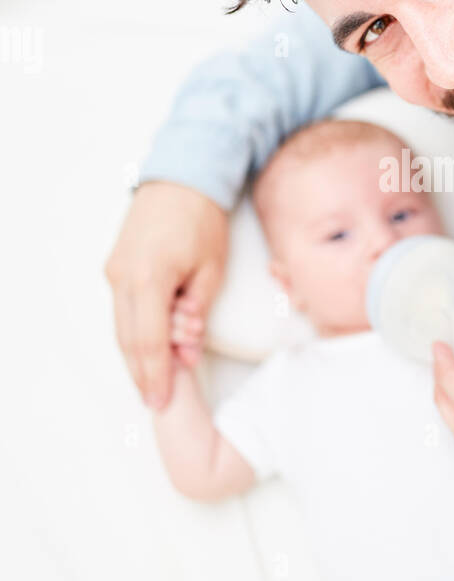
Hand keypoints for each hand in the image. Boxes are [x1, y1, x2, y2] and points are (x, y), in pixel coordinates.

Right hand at [104, 181, 227, 409]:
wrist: (181, 178)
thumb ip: (197, 312)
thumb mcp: (211, 269)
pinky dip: (136, 333)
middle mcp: (123, 277)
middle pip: (129, 340)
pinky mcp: (116, 267)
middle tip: (156, 402)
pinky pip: (123, 310)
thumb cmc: (202, 219)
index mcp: (149, 278)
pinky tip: (148, 351)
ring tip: (152, 384)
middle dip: (142, 374)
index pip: (150, 341)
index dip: (157, 375)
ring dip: (137, 356)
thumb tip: (187, 348)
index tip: (161, 401)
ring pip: (122, 327)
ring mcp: (115, 271)